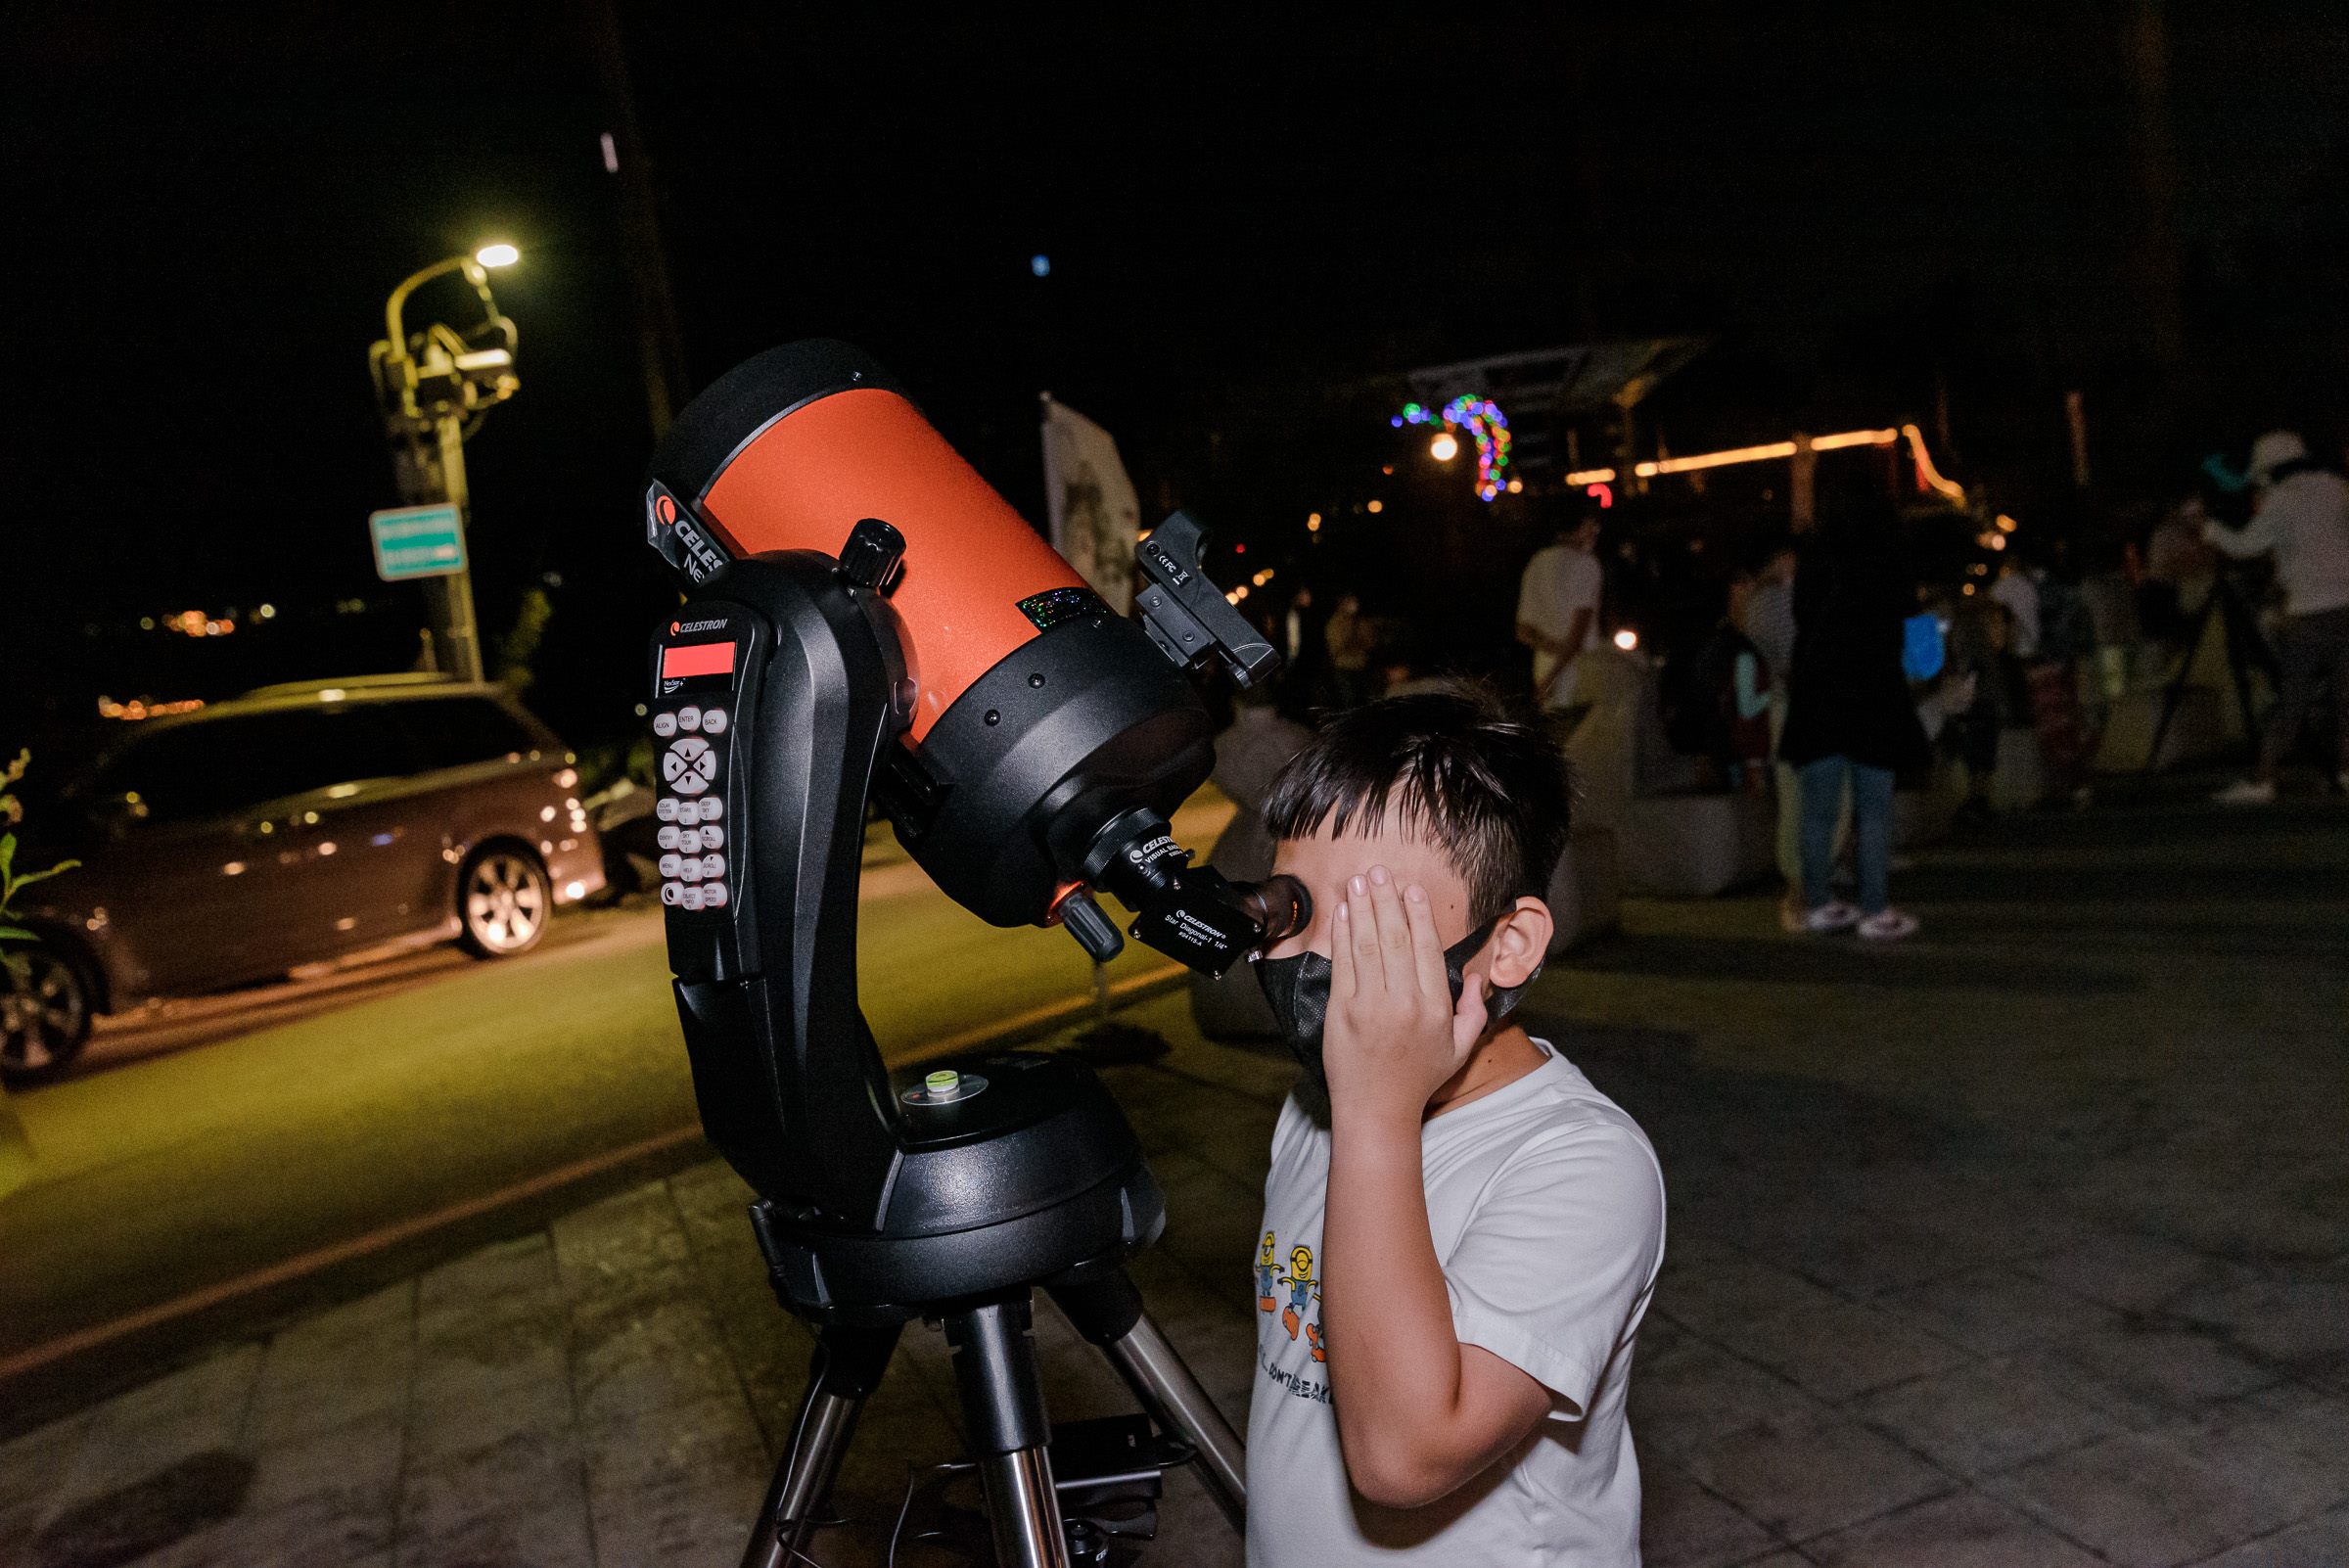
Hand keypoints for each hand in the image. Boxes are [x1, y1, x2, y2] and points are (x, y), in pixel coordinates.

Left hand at [1324, 866, 1486, 1123]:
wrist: (1377, 1110)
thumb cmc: (1419, 1080)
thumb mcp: (1459, 1050)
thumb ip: (1473, 1012)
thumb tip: (1476, 977)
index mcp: (1434, 1008)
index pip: (1427, 949)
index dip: (1419, 914)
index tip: (1412, 889)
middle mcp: (1404, 1002)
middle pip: (1395, 939)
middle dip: (1386, 900)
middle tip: (1380, 871)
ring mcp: (1370, 1006)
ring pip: (1367, 946)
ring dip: (1361, 909)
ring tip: (1358, 881)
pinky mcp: (1342, 1012)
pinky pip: (1343, 965)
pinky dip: (1342, 936)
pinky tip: (1341, 914)